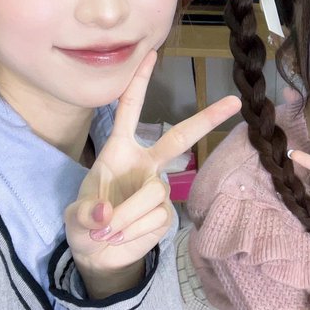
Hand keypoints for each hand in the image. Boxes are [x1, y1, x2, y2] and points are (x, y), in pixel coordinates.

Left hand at [65, 51, 240, 297]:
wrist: (96, 254)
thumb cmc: (86, 222)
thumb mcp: (75, 215)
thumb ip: (88, 213)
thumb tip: (107, 216)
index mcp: (120, 151)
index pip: (129, 110)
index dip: (138, 83)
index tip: (150, 54)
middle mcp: (145, 165)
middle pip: (179, 138)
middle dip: (206, 119)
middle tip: (234, 102)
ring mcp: (159, 190)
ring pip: (152, 194)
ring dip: (125, 216)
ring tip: (106, 232)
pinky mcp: (166, 216)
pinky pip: (154, 220)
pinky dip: (132, 233)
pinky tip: (121, 237)